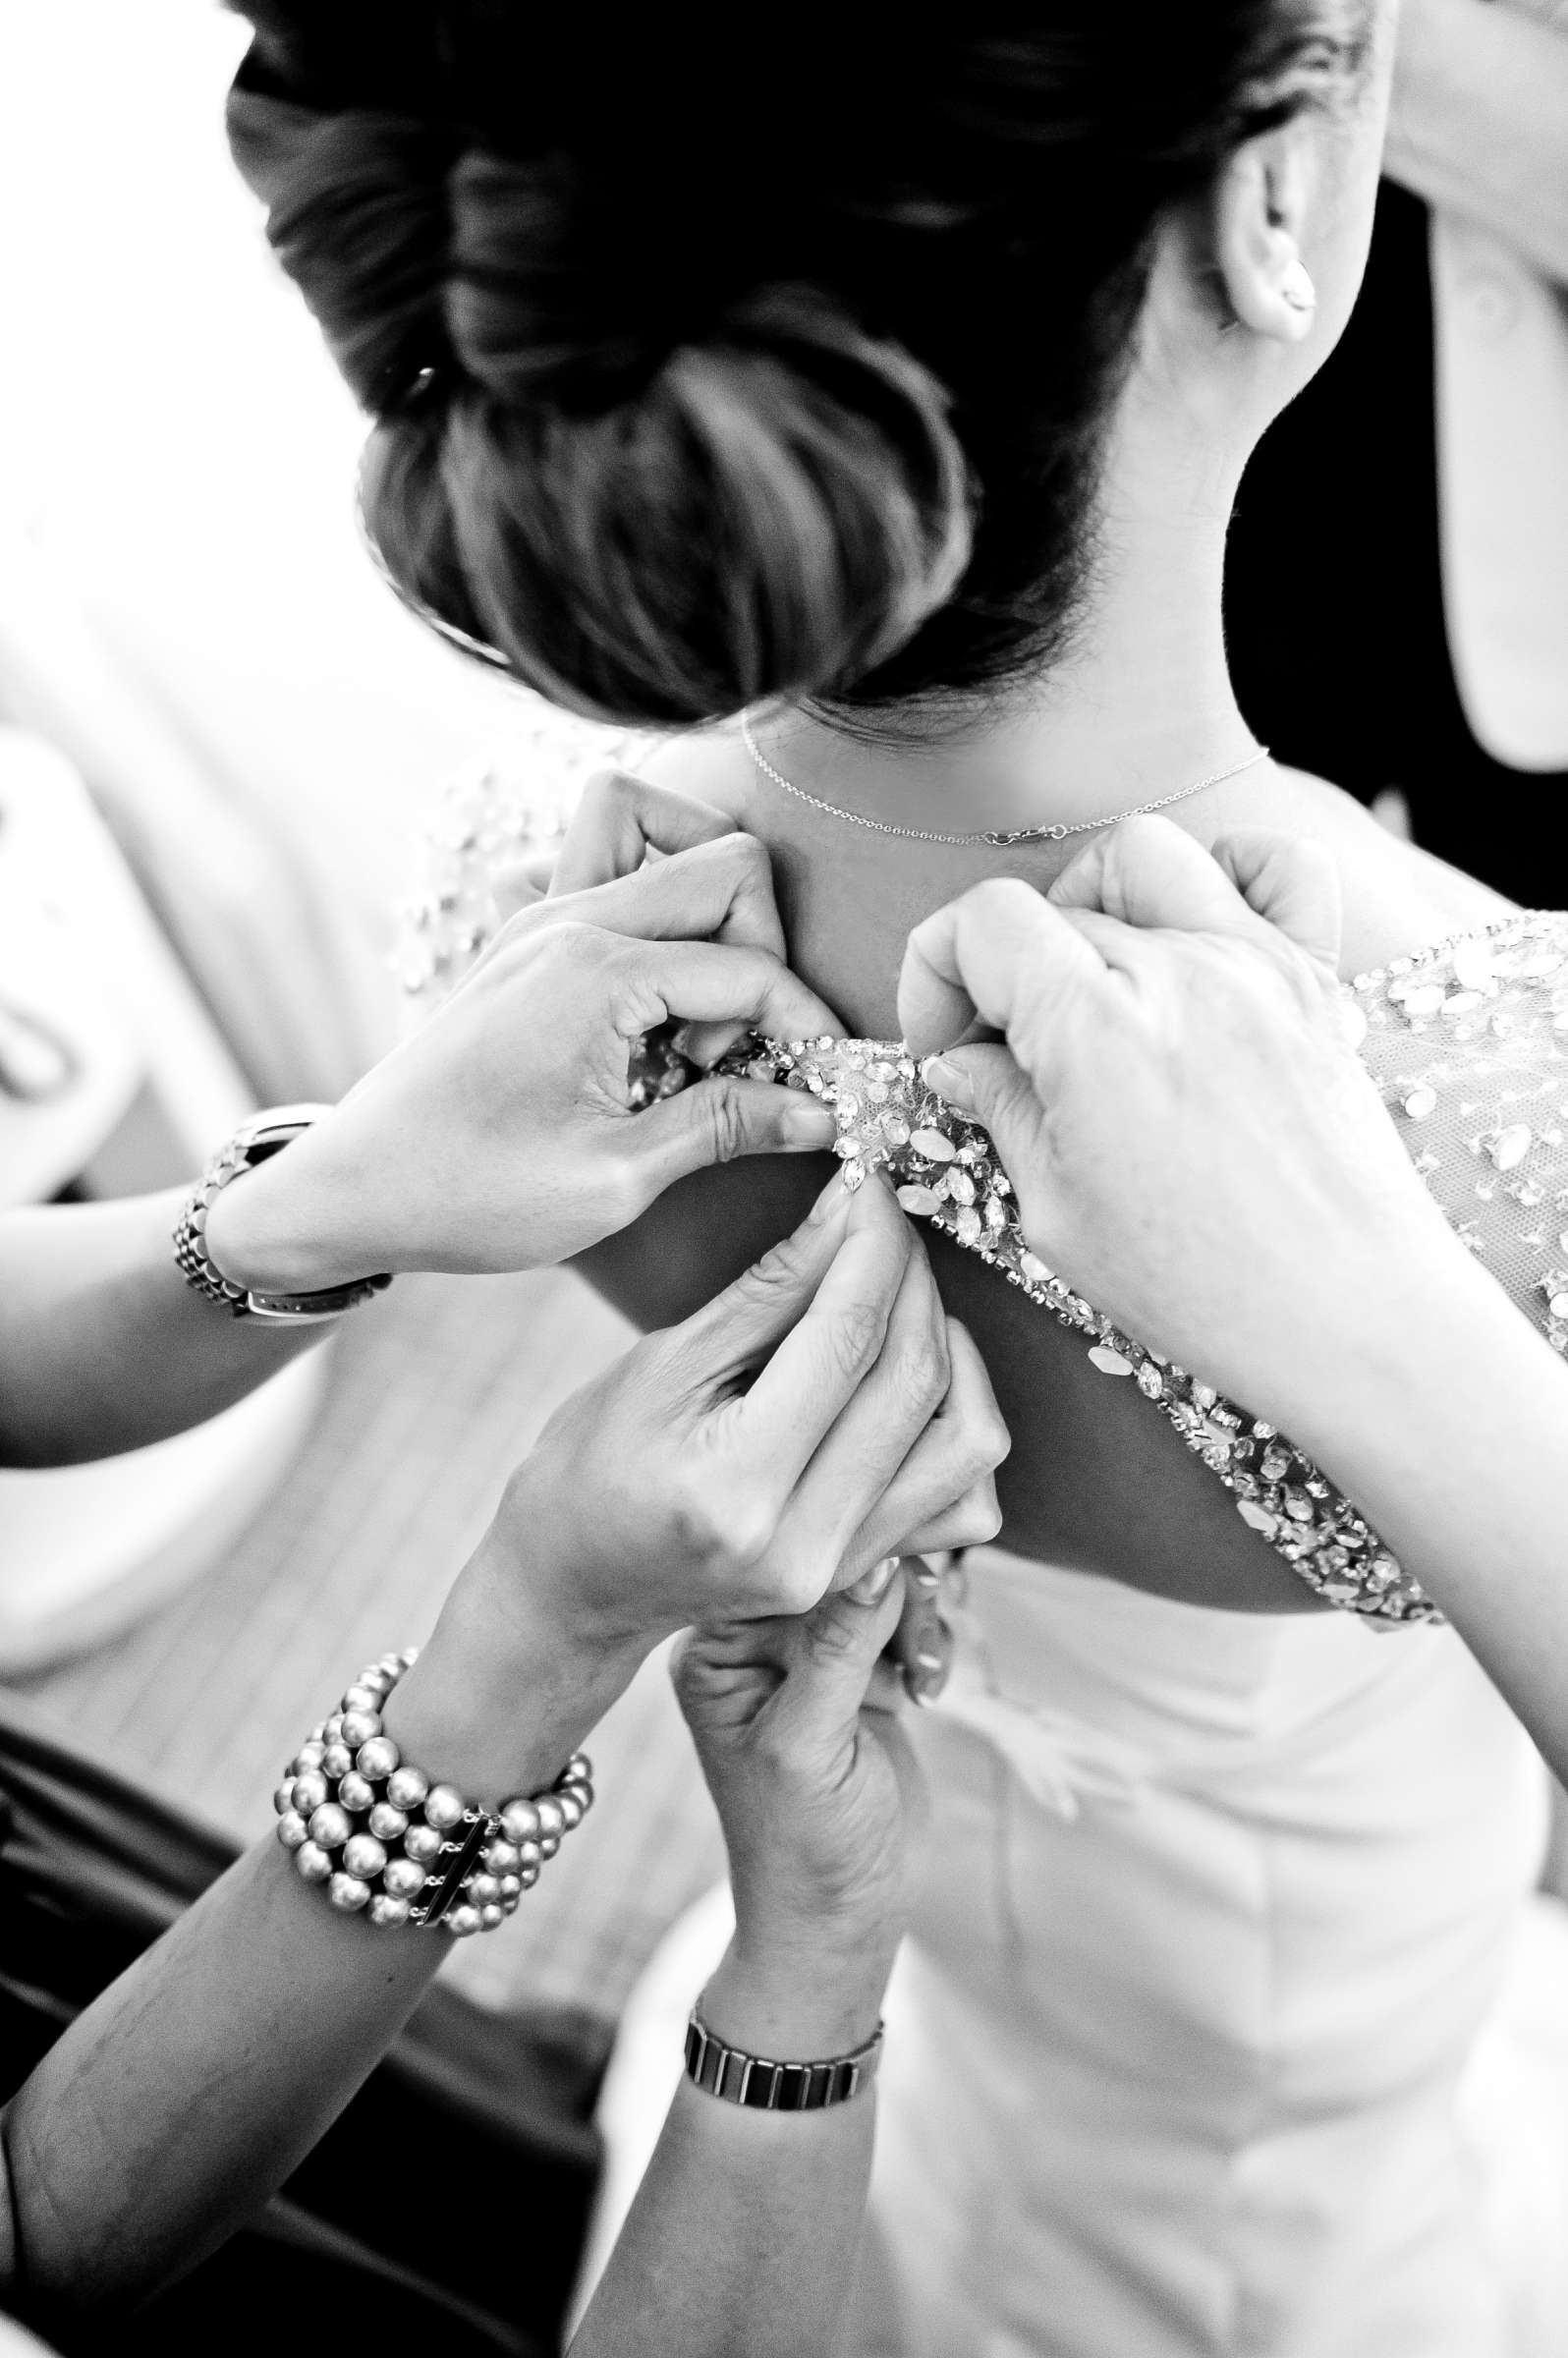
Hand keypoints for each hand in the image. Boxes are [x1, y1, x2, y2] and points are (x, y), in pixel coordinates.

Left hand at [204, 809, 841, 1290]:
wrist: (352, 1191)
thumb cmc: (470, 1194)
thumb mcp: (614, 1179)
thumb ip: (726, 1127)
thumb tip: (823, 1113)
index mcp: (595, 972)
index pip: (750, 966)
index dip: (805, 1030)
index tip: (821, 1093)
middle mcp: (568, 920)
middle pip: (725, 865)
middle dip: (763, 955)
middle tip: (731, 1057)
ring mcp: (540, 919)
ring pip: (662, 838)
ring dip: (706, 908)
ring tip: (688, 1018)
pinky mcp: (524, 937)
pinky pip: (606, 870)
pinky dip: (651, 914)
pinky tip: (642, 1014)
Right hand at [489, 1171, 1003, 1649]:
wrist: (573, 1590)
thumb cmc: (589, 1468)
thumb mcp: (661, 1363)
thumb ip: (766, 1291)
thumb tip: (847, 1208)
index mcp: (736, 1487)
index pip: (847, 1339)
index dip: (873, 1245)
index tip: (871, 1185)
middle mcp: (807, 1541)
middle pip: (915, 1380)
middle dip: (912, 1278)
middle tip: (881, 1221)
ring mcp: (845, 1568)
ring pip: (966, 1438)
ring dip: (948, 1345)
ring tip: (898, 1295)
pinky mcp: (865, 1572)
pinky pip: (963, 1495)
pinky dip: (957, 1419)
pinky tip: (910, 1376)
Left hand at [675, 1560, 924, 2055]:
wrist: (842, 1919)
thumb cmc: (804, 1847)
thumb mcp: (812, 1746)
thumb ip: (839, 1647)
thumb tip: (876, 1554)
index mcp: (715, 1650)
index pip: (780, 1564)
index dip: (844, 1550)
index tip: (900, 1553)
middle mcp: (754, 1643)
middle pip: (835, 1561)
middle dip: (888, 1590)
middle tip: (914, 1645)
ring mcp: (808, 1656)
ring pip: (878, 1583)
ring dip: (914, 1619)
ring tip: (921, 1676)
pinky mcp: (856, 1673)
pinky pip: (901, 1618)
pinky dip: (925, 1641)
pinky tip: (926, 1689)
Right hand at [897, 815, 1458, 1423]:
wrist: (1351, 1315)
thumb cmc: (1204, 1288)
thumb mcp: (1058, 1215)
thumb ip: (1002, 1113)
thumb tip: (963, 1065)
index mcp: (1094, 1028)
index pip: (981, 921)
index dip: (935, 972)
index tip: (945, 1047)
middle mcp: (1176, 970)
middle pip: (1052, 909)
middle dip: (1004, 975)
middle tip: (1010, 1062)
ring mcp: (1255, 964)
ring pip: (1145, 857)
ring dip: (1095, 902)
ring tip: (1093, 982)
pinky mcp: (1315, 982)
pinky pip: (1281, 869)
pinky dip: (1230, 874)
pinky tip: (1201, 937)